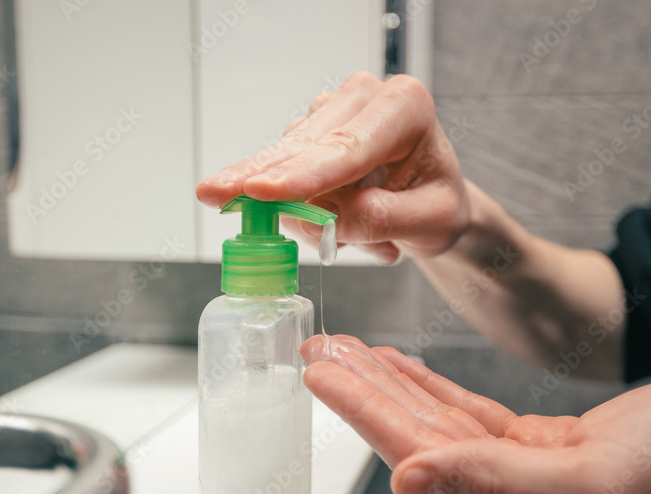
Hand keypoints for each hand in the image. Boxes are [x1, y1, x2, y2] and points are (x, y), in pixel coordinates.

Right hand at [196, 72, 470, 262]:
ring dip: (307, 214)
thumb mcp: (431, 223)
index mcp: (405, 107)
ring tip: (369, 240)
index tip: (260, 191)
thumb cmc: (437, 205)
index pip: (347, 147)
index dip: (302, 174)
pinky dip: (302, 211)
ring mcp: (331, 111)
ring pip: (286, 162)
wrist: (432, 203)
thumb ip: (384, 220)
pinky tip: (344, 224)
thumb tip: (334, 221)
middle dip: (260, 179)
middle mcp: (364, 96)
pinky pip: (283, 176)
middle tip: (213, 195)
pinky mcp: (307, 132)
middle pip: (301, 145)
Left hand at [301, 335, 650, 493]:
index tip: (322, 373)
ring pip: (438, 424)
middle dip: (365, 394)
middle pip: (419, 442)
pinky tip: (397, 366)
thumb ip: (490, 481)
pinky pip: (468, 415)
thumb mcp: (588, 480)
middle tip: (316, 351)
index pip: (421, 462)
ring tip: (343, 349)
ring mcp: (520, 480)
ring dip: (390, 384)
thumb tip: (407, 483)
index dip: (367, 413)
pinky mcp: (536, 448)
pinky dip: (431, 388)